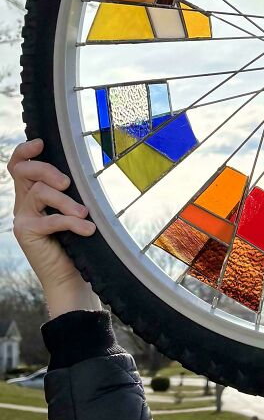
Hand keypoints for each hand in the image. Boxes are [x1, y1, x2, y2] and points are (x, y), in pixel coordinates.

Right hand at [10, 139, 99, 316]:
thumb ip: (70, 190)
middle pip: (25, 171)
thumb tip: (86, 170)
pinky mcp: (27, 233)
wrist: (69, 275)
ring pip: (40, 193)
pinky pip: (50, 220)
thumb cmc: (75, 239)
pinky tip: (88, 229)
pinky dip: (72, 223)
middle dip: (47, 170)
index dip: (25, 151)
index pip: (19, 165)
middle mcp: (23, 202)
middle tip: (67, 183)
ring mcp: (22, 217)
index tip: (41, 143)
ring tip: (84, 214)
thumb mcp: (72, 208)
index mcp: (32, 192)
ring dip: (66, 202)